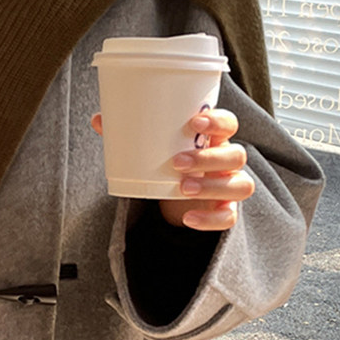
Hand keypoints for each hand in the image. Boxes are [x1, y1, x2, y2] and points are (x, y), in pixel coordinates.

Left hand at [90, 108, 254, 231]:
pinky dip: (210, 219)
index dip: (218, 121)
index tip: (195, 122)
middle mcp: (227, 161)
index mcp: (212, 138)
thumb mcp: (153, 148)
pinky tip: (189, 219)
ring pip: (240, 185)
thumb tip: (99, 119)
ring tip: (182, 188)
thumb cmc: (169, 161)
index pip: (229, 123)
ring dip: (212, 186)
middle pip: (236, 154)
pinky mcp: (226, 210)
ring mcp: (229, 186)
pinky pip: (229, 217)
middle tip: (177, 162)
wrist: (175, 195)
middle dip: (209, 158)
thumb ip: (129, 133)